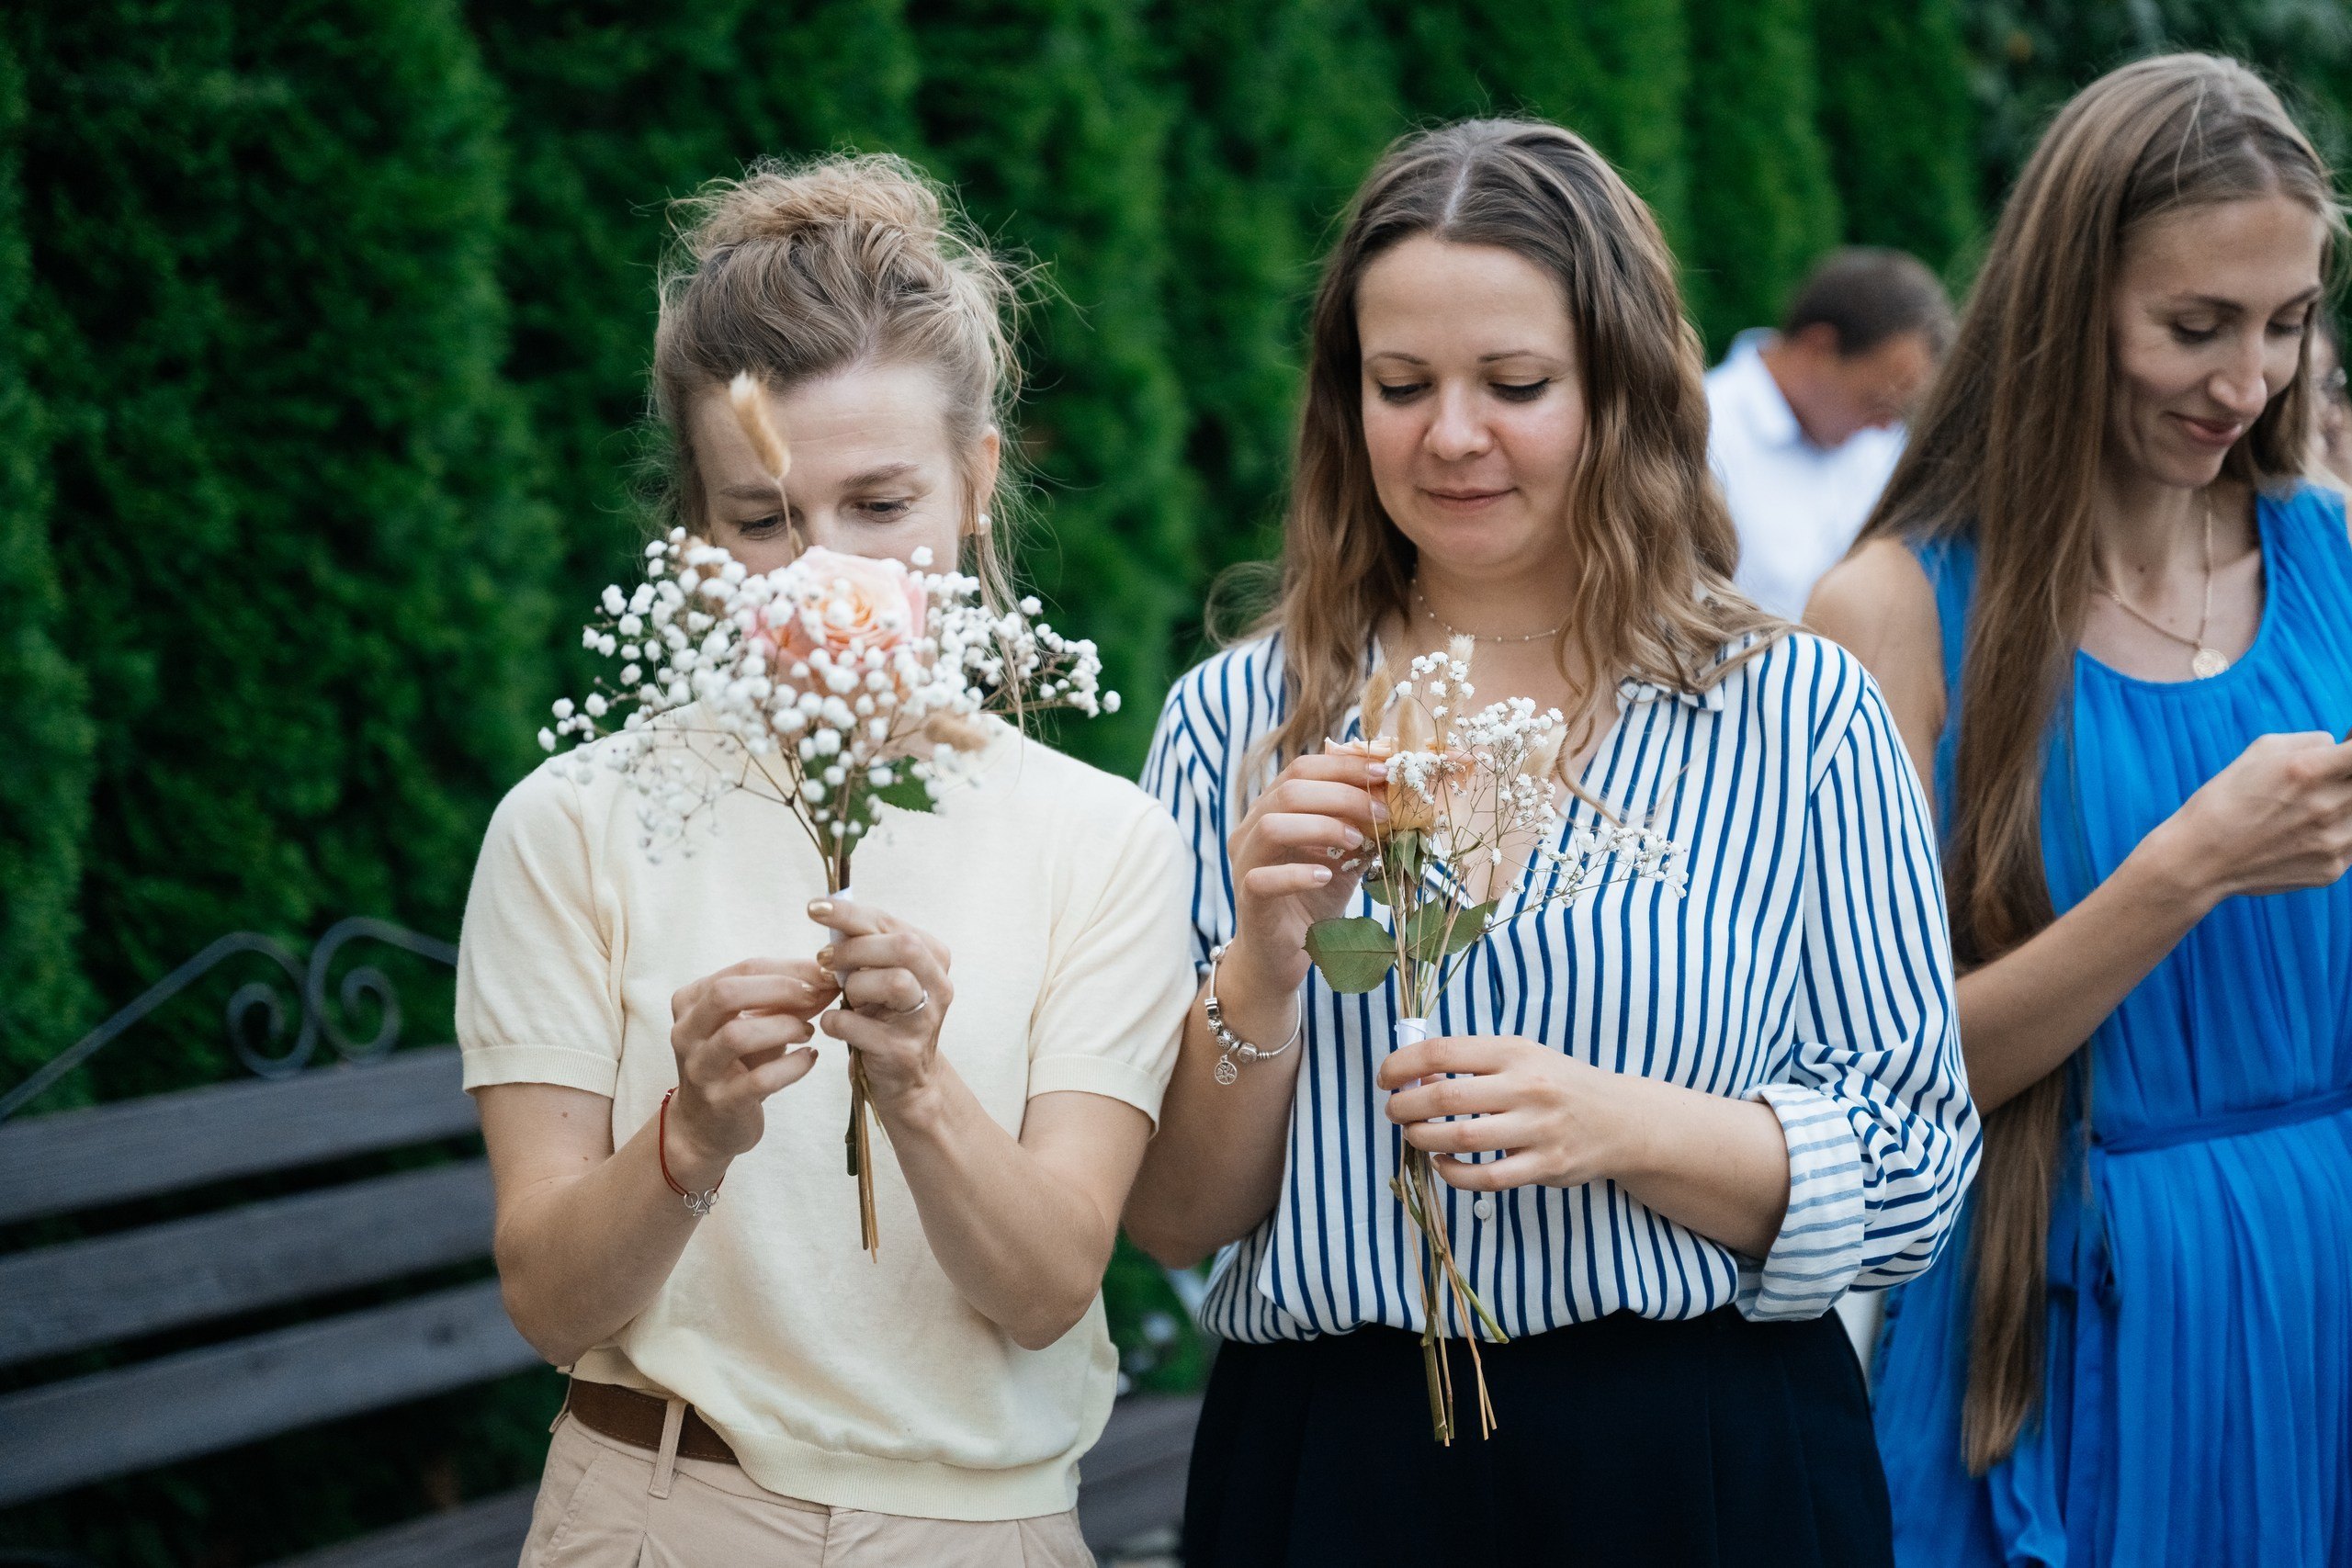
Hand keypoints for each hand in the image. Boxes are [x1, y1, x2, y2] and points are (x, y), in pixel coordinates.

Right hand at [667, 957, 840, 1187]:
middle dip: (780, 989)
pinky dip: (792, 1065)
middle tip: (815, 997)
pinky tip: (808, 1058)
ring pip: (737, 1035)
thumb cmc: (736, 1063)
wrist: (706, 1126)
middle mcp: (686, 1032)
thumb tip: (829, 979)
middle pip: (726, 994)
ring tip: (808, 1031)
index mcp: (691, 1002)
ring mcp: (700, 1069)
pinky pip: (760, 1079)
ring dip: (784, 1027)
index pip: (742, 970)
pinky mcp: (720, 1102)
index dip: (789, 969)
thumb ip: (787, 1001)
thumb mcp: (755, 1024)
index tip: (825, 974)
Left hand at [811, 895, 954, 1108]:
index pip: (891, 923)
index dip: (849, 913)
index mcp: (933, 958)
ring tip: (842, 996)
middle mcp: (938, 986)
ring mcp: (925, 1020)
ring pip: (894, 982)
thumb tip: (825, 912)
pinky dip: (837, 1021)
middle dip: (855, 948)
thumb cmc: (885, 1017)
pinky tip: (834, 1024)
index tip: (813, 908)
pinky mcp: (903, 1051)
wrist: (904, 1078)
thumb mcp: (880, 975)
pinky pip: (860, 1025)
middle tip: (824, 959)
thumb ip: (864, 945)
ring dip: (854, 985)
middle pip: (903, 947)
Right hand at [1222, 741, 1386, 999]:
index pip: (1302, 770)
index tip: (1385, 771)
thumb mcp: (1343, 857)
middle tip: (1383, 811)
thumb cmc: (1312, 899)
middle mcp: (1251, 829)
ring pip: (1272, 826)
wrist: (1284, 953)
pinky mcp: (1246, 898)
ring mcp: (1244, 863)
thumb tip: (1397, 801)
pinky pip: (1263, 878)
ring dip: (1322, 827)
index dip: (1344, 766)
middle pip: (1289, 791)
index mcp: (1272, 810)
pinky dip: (1298, 873)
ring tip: (1358, 841)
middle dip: (1343, 795)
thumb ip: (1360, 828)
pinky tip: (1326, 876)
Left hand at [1378, 1033, 1633, 1190]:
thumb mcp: (1521, 1058)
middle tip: (1393, 1111)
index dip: (1402, 1064)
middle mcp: (1526, 1088)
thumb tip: (1414, 1075)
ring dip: (1423, 1139)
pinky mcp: (1545, 1167)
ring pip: (1461, 1139)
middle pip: (1445, 1097)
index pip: (1443, 1052)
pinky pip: (1486, 1178)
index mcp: (1514, 1052)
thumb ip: (1473, 1064)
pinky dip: (1454, 1173)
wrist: (1620, 1119)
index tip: (1385, 1078)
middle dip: (1405, 1106)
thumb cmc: (1557, 1084)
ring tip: (1413, 1135)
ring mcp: (1538, 1130)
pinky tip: (1442, 1163)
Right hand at [2147, 731, 2351, 904]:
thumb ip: (2312, 741)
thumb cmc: (2224, 799)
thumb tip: (2340, 746)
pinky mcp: (2333, 868)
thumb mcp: (2260, 751)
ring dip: (2343, 807)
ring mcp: (2334, 840)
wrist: (2199, 860)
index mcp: (2308, 769)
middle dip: (2344, 780)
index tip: (2346, 754)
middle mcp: (2326, 804)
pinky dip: (2337, 835)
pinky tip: (2302, 836)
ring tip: (2306, 813)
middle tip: (2319, 785)